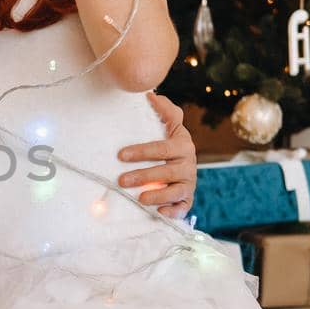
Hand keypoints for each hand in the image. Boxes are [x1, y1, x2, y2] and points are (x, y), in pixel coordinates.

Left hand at [117, 92, 196, 218]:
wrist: (182, 163)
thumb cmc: (168, 142)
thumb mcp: (169, 124)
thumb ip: (164, 110)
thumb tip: (149, 94)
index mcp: (183, 144)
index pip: (162, 148)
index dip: (142, 151)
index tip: (121, 155)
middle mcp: (188, 164)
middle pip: (167, 171)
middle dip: (143, 176)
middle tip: (121, 181)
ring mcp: (188, 183)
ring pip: (176, 191)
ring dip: (158, 195)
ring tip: (140, 199)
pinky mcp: (187, 199)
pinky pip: (184, 207)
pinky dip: (173, 211)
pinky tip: (160, 213)